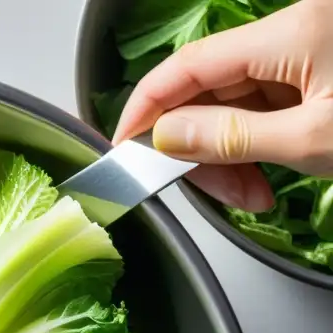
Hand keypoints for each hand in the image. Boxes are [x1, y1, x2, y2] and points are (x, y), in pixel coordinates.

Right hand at [114, 0, 332, 211]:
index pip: (190, 65)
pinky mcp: (318, 74)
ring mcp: (307, 53)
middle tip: (213, 193)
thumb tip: (166, 136)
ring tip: (250, 195)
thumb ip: (233, 136)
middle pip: (210, 88)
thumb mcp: (312, 139)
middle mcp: (293, 33)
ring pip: (235, 104)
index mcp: (290, 33)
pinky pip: (265, 108)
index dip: (147, 107)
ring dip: (230, 155)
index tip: (124, 149)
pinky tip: (263, 177)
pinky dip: (256, 146)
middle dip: (201, 148)